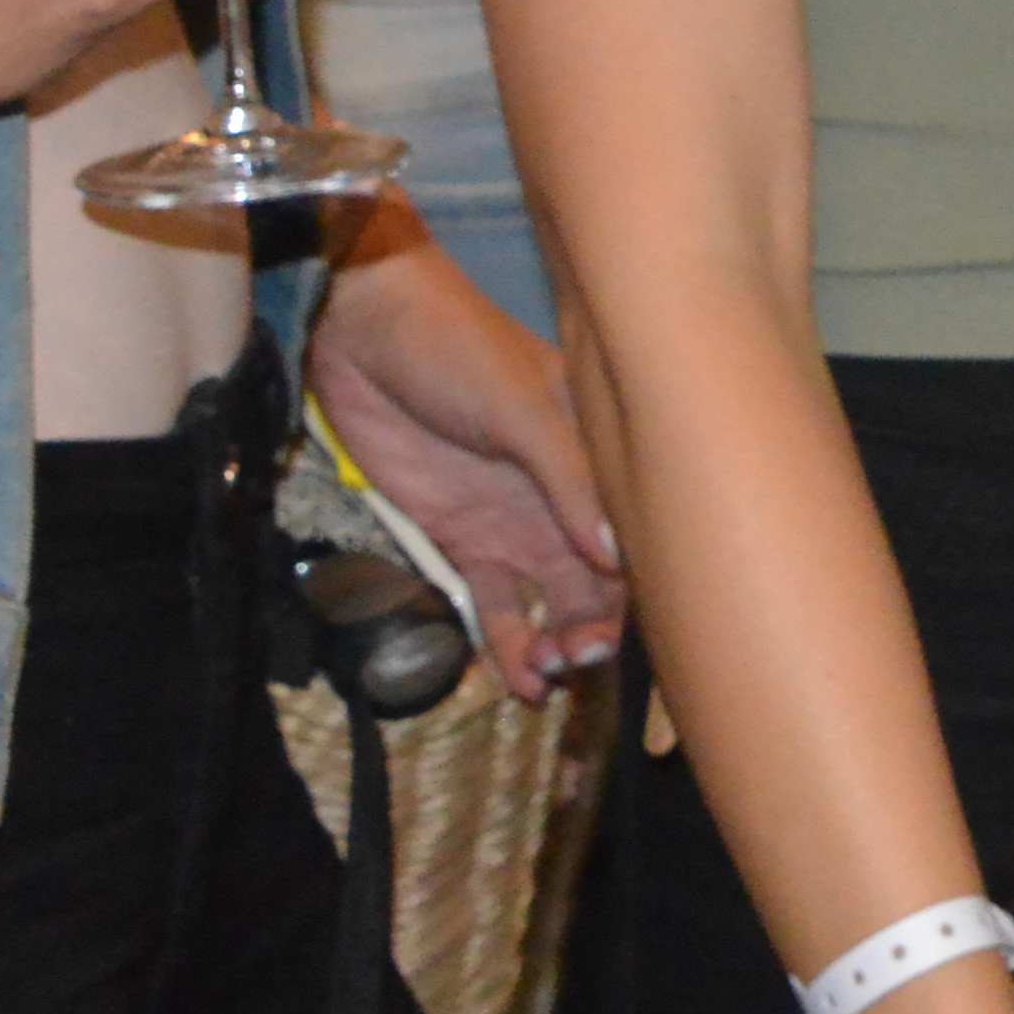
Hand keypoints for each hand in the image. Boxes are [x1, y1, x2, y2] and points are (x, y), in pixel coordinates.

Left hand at [305, 230, 628, 700]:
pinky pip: (497, 607)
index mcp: (601, 452)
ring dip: (561, 647)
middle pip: (605, 581)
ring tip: (549, 676)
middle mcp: (569, 496)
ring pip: (555, 604)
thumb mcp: (520, 406)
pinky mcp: (463, 542)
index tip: (642, 627)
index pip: (641, 530)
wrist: (362, 331)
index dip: (651, 583)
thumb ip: (564, 479)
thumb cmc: (457, 348)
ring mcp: (517, 523)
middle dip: (604, 629)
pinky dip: (510, 646)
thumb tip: (612, 557)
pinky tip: (522, 683)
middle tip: (579, 659)